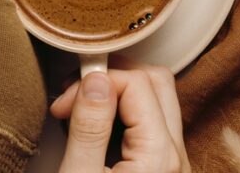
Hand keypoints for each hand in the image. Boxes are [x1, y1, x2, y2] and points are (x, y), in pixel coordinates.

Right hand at [50, 60, 190, 172]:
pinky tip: (93, 129)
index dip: (96, 81)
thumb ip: (89, 128)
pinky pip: (150, 123)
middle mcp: (175, 154)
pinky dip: (121, 114)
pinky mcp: (161, 167)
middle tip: (73, 94)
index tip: (64, 100)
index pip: (137, 81)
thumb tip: (95, 79)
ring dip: (117, 93)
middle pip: (155, 82)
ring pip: (156, 99)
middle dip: (112, 77)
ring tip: (79, 111)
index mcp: (160, 154)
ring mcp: (171, 161)